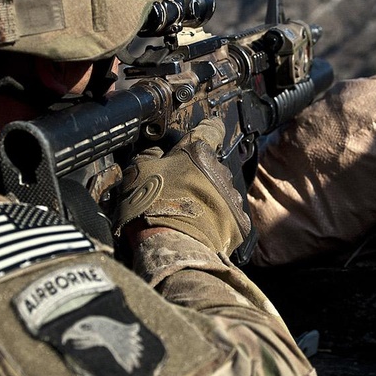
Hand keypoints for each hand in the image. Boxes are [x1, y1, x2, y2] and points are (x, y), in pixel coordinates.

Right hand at [114, 118, 251, 256]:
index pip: (211, 129)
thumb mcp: (137, 171)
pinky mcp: (239, 221)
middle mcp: (220, 169)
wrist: (169, 247)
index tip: (209, 128)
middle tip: (180, 189)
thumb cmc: (150, 206)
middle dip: (200, 173)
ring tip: (189, 213)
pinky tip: (202, 227)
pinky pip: (229, 214)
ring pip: (221, 190)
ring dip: (209, 196)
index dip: (209, 127)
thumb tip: (157, 149)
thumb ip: (150, 154)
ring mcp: (232, 195)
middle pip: (212, 165)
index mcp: (197, 152)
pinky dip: (218, 219)